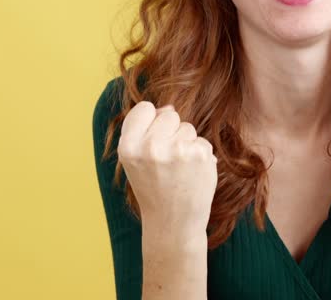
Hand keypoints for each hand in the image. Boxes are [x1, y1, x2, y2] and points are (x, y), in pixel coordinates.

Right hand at [117, 102, 217, 236]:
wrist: (172, 223)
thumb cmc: (153, 188)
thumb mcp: (135, 159)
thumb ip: (145, 129)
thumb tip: (168, 106)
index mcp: (128, 147)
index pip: (144, 108)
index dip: (150, 122)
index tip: (151, 143)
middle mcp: (150, 147)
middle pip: (169, 114)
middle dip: (170, 132)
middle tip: (167, 161)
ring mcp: (176, 150)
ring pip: (187, 127)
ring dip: (186, 144)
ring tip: (178, 169)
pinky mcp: (199, 155)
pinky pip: (202, 141)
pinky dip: (200, 155)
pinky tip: (192, 174)